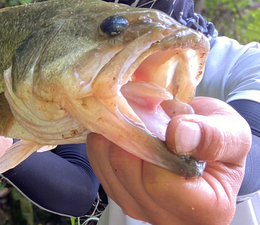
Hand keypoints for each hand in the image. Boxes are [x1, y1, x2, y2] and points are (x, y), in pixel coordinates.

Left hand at [87, 97, 251, 224]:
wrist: (203, 140)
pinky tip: (128, 130)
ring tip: (142, 121)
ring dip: (119, 133)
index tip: (166, 121)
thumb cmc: (219, 139)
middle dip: (134, 134)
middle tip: (151, 114)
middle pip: (127, 171)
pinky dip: (107, 138)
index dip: (154, 147)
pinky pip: (97, 159)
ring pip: (107, 163)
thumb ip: (211, 136)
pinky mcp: (119, 192)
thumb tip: (178, 135)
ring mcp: (139, 207)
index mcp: (205, 210)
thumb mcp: (231, 132)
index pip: (159, 182)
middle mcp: (168, 218)